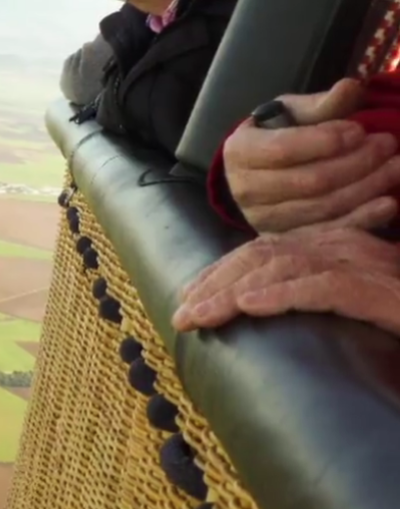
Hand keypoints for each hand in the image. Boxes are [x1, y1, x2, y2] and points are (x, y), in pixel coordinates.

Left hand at [174, 227, 399, 333]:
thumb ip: (316, 289)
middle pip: (264, 256)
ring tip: (199, 315)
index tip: (189, 298)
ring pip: (282, 269)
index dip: (222, 272)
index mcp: (335, 243)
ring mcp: (361, 263)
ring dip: (233, 293)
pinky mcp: (375, 289)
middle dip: (216, 284)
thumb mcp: (355, 296)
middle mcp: (343, 245)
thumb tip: (260, 302)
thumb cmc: (398, 307)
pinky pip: (321, 286)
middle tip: (181, 314)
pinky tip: (249, 307)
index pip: (265, 251)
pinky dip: (282, 294)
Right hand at [224, 78, 399, 232]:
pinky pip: (330, 232)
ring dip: (367, 187)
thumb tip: (350, 87)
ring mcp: (265, 219)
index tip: (360, 129)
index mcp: (240, 152)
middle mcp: (246, 190)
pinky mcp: (287, 239)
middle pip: (310, 181)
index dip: (326, 140)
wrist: (260, 174)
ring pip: (324, 207)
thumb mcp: (292, 114)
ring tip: (396, 166)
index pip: (283, 150)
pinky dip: (363, 219)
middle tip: (388, 144)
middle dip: (357, 162)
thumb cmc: (278, 136)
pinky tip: (389, 203)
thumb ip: (321, 105)